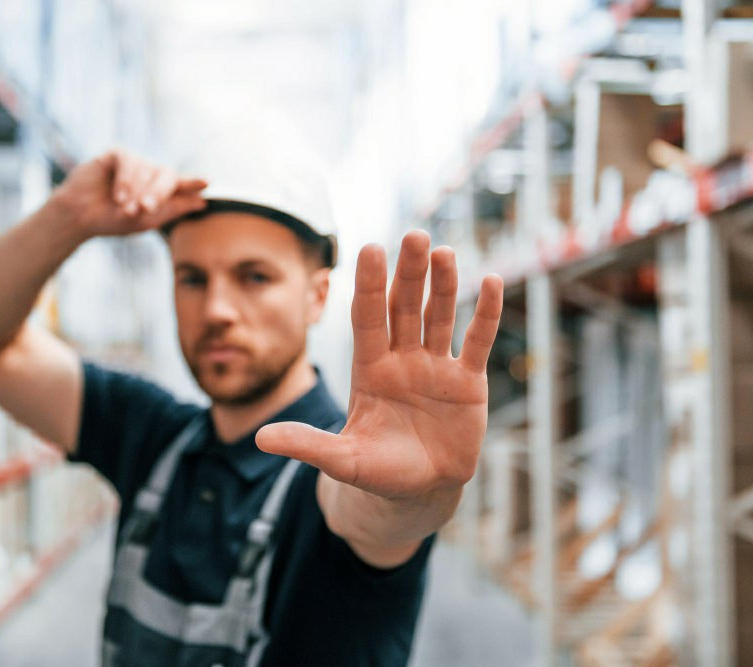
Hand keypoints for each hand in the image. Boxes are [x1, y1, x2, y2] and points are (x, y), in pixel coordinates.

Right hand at [50, 150, 207, 237]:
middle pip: (167, 176)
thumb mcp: (145, 220)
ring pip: (146, 169)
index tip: (206, 182)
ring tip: (123, 208)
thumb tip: (202, 202)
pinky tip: (117, 196)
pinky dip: (124, 180)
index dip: (193, 182)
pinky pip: (129, 160)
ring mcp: (135, 162)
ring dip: (135, 191)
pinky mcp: (117, 154)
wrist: (79, 216)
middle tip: (145, 208)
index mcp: (159, 191)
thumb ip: (173, 209)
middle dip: (158, 194)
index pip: (181, 184)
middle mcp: (150, 173)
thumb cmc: (111, 221)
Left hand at [257, 231, 502, 500]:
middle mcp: (402, 359)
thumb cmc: (376, 472)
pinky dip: (486, 313)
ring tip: (445, 252)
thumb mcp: (342, 460)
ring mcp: (435, 367)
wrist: (418, 492)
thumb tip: (259, 437)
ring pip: (439, 316)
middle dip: (409, 273)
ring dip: (444, 285)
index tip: (370, 249)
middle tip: (414, 235)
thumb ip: (307, 444)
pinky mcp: (467, 382)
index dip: (369, 285)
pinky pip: (478, 341)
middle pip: (405, 307)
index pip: (368, 318)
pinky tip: (493, 281)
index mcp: (370, 369)